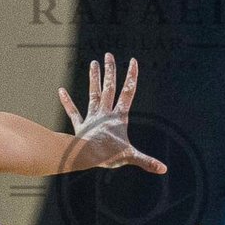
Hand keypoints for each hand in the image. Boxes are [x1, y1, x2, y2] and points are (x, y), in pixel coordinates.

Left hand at [59, 53, 166, 174]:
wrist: (87, 156)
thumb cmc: (109, 155)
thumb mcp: (131, 157)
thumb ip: (146, 161)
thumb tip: (163, 170)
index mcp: (119, 117)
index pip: (128, 92)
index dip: (132, 76)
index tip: (133, 61)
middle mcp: (105, 114)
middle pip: (109, 88)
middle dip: (111, 71)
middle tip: (109, 55)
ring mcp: (92, 118)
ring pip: (93, 94)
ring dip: (94, 79)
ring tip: (93, 63)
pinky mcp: (80, 126)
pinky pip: (73, 112)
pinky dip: (67, 102)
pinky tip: (60, 90)